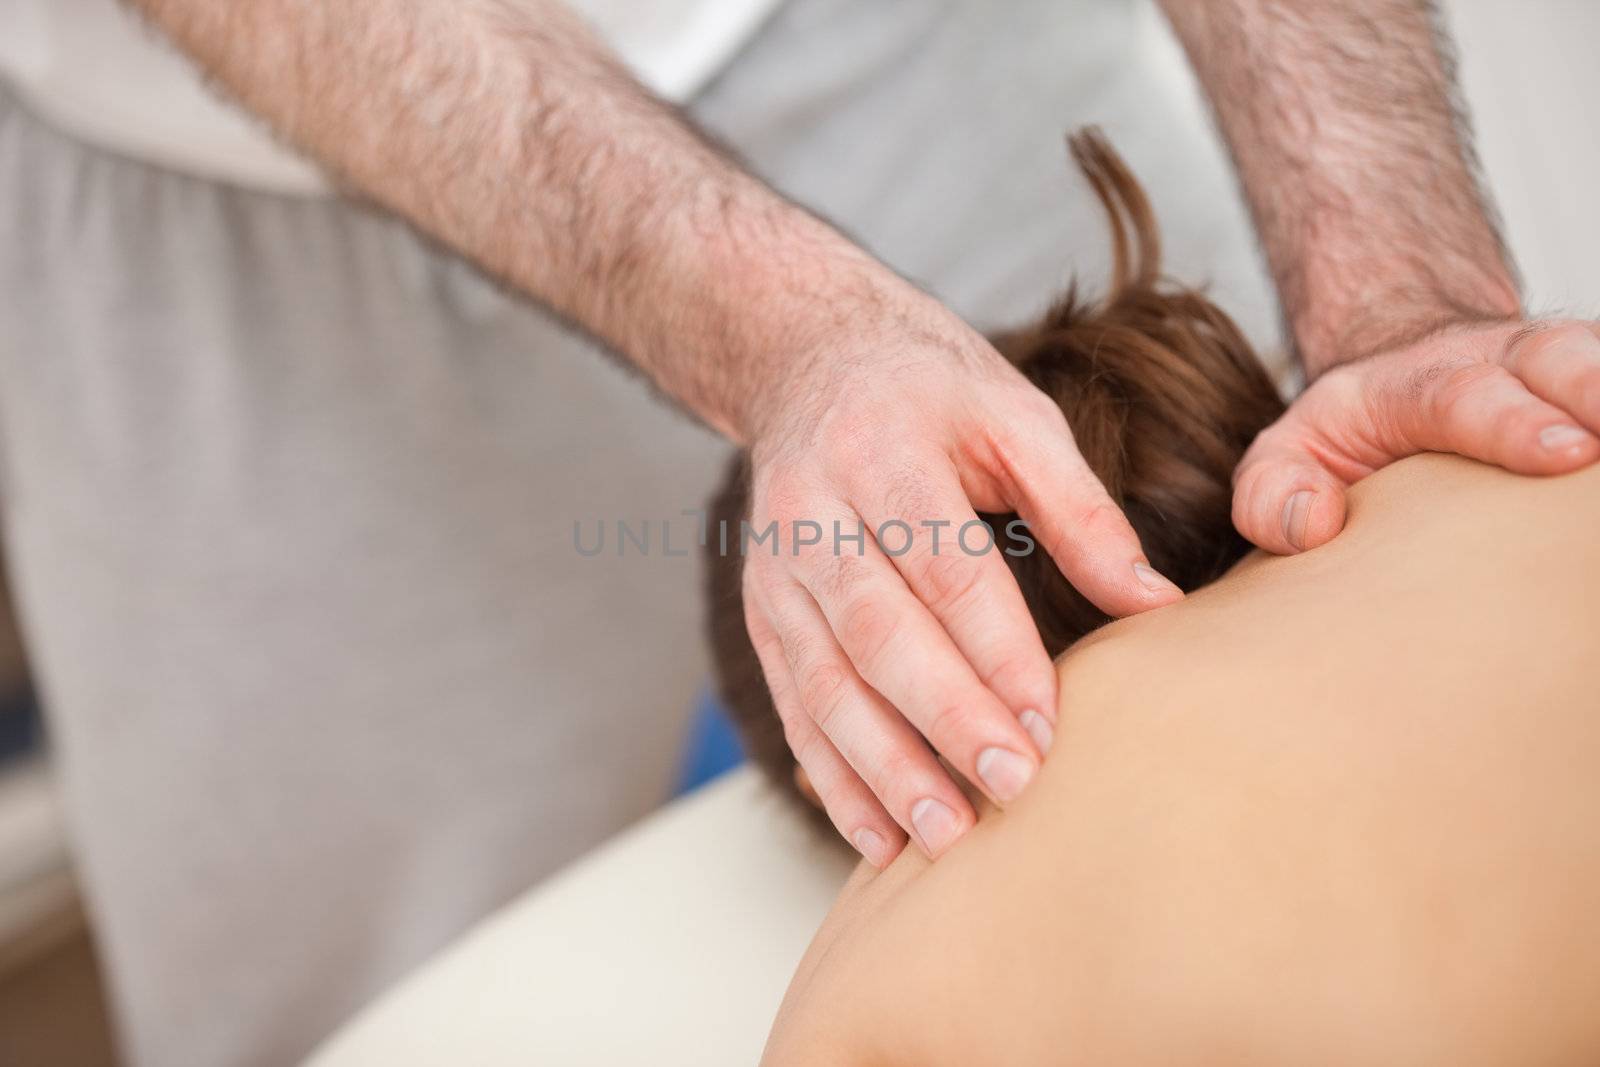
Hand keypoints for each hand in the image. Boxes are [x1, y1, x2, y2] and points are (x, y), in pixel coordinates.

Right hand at [739, 290, 1180, 866]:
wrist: (809, 362)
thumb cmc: (930, 392)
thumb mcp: (1014, 416)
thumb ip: (1082, 509)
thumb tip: (1156, 604)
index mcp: (883, 452)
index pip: (941, 565)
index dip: (994, 649)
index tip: (1049, 723)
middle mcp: (813, 513)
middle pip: (876, 632)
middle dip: (943, 718)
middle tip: (1010, 787)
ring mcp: (776, 570)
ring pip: (822, 682)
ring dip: (881, 766)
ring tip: (945, 834)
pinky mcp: (762, 613)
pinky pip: (792, 703)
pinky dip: (832, 775)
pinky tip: (878, 834)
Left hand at [1233, 320, 1599, 553]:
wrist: (1404, 376)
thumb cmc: (1349, 436)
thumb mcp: (1285, 456)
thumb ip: (1271, 494)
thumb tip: (1312, 526)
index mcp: (1413, 382)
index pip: (1462, 396)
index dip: (1514, 422)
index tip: (1563, 451)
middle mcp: (1499, 360)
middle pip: (1562, 358)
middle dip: (1596, 391)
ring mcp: (1560, 368)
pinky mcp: (1590, 391)